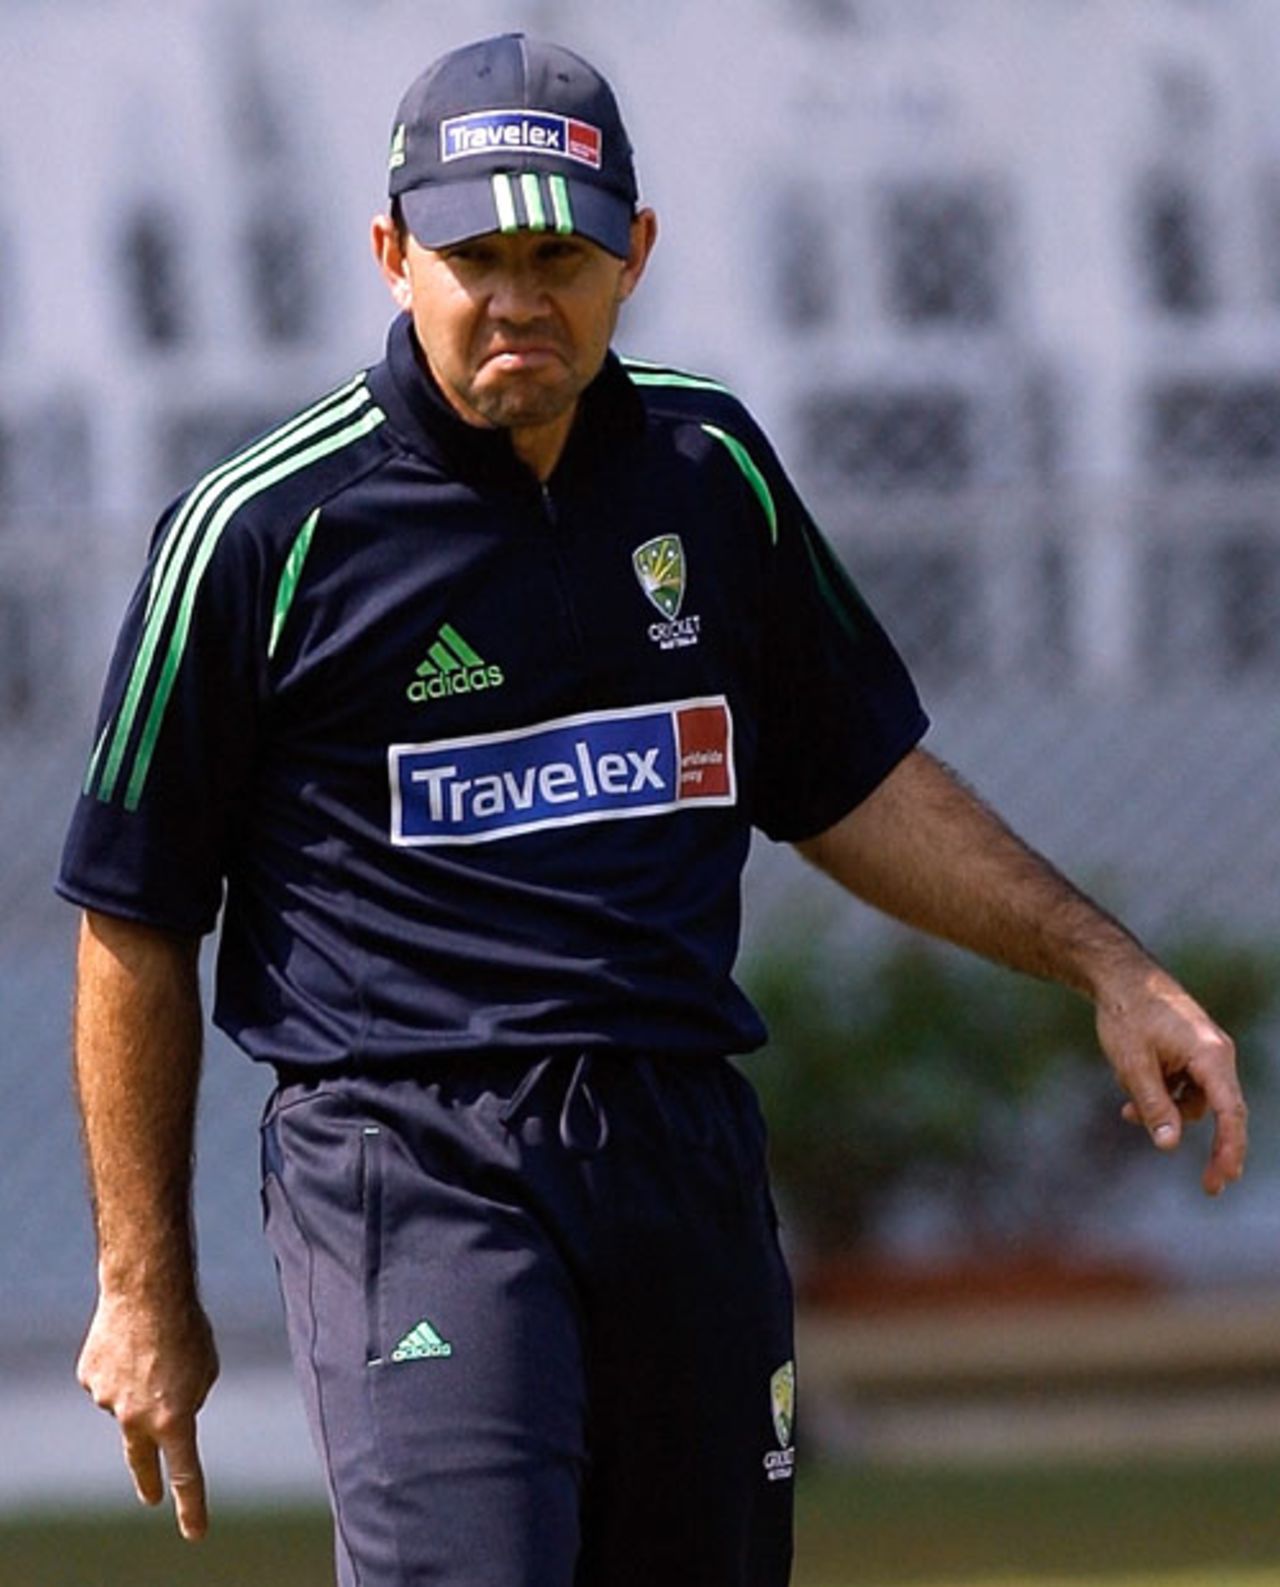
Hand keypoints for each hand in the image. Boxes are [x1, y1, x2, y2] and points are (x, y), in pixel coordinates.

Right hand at [77, 1291, 219, 1539]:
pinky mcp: (88, 1378)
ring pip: (129, 1401)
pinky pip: (111, 1378)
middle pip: (140, 1460)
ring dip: (142, 1381)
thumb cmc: (187, 1325)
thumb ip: (190, 1399)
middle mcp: (136, 1418)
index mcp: (174, 1419)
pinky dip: (122, 1365)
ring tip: (153, 1344)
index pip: (186, 1474)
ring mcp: (106, 1400)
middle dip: (147, 1481)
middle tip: (151, 1496)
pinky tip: (129, 1340)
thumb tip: (170, 1411)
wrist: (146, 1289)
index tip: (195, 1533)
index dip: (191, 1505)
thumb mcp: (206, 1368)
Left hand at [1095, 965, 1247, 1195]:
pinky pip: (1183, 1085)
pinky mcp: (1190, 1052)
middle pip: (1220, 1111)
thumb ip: (1153, 1105)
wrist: (1119, 974)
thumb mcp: (1133, 1065)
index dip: (1230, 1149)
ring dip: (1164, 1110)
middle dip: (1212, 1146)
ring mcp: (1205, 1052)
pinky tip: (1128, 1089)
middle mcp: (1216, 1054)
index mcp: (1211, 1055)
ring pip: (1193, 1100)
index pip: (1231, 1112)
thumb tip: (1169, 1145)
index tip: (1223, 1178)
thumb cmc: (1127, 1014)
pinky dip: (1160, 1094)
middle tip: (1210, 1187)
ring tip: (1125, 1107)